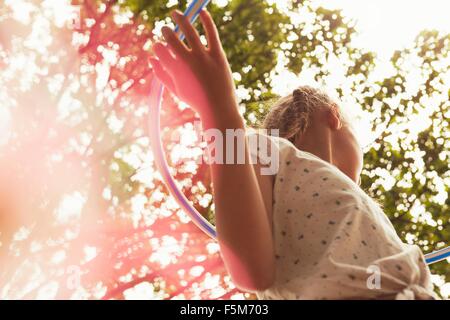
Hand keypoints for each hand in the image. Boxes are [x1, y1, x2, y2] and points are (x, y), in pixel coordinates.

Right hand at [150, 9, 239, 124]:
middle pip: (171, 39)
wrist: (218, 108)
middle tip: (165, 29)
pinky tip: (202, 12)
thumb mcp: (176, 90)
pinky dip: (206, 20)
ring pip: (189, 31)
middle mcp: (187, 62)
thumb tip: (150, 60)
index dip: (157, 46)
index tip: (159, 46)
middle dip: (165, 32)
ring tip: (174, 13)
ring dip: (180, 19)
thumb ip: (161, 75)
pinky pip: (211, 33)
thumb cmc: (196, 100)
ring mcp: (203, 57)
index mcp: (175, 71)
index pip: (159, 50)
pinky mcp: (217, 55)